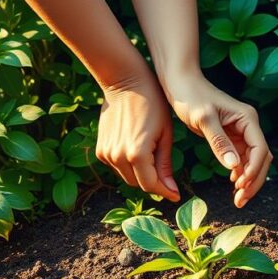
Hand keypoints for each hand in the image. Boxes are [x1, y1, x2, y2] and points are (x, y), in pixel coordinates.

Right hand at [96, 72, 180, 201]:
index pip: (151, 185)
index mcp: (137, 154)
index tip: (176, 195)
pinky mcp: (100, 149)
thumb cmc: (154, 105)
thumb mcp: (166, 134)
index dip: (165, 191)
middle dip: (154, 183)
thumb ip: (166, 164)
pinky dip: (129, 165)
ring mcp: (107, 153)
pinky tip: (138, 151)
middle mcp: (118, 157)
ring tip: (153, 161)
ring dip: (140, 175)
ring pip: (127, 177)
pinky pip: (118, 166)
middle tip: (167, 179)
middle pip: (138, 184)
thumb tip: (171, 192)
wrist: (125, 83)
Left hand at [165, 73, 271, 207]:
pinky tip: (233, 185)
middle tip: (241, 201)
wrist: (180, 82)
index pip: (260, 149)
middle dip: (254, 181)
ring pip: (253, 162)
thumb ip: (219, 142)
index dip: (254, 170)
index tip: (240, 185)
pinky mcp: (231, 137)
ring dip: (248, 180)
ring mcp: (241, 132)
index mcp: (248, 119)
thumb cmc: (191, 96)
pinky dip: (240, 173)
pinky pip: (242, 159)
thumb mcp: (203, 119)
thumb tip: (234, 166)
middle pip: (262, 159)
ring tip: (238, 199)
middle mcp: (249, 126)